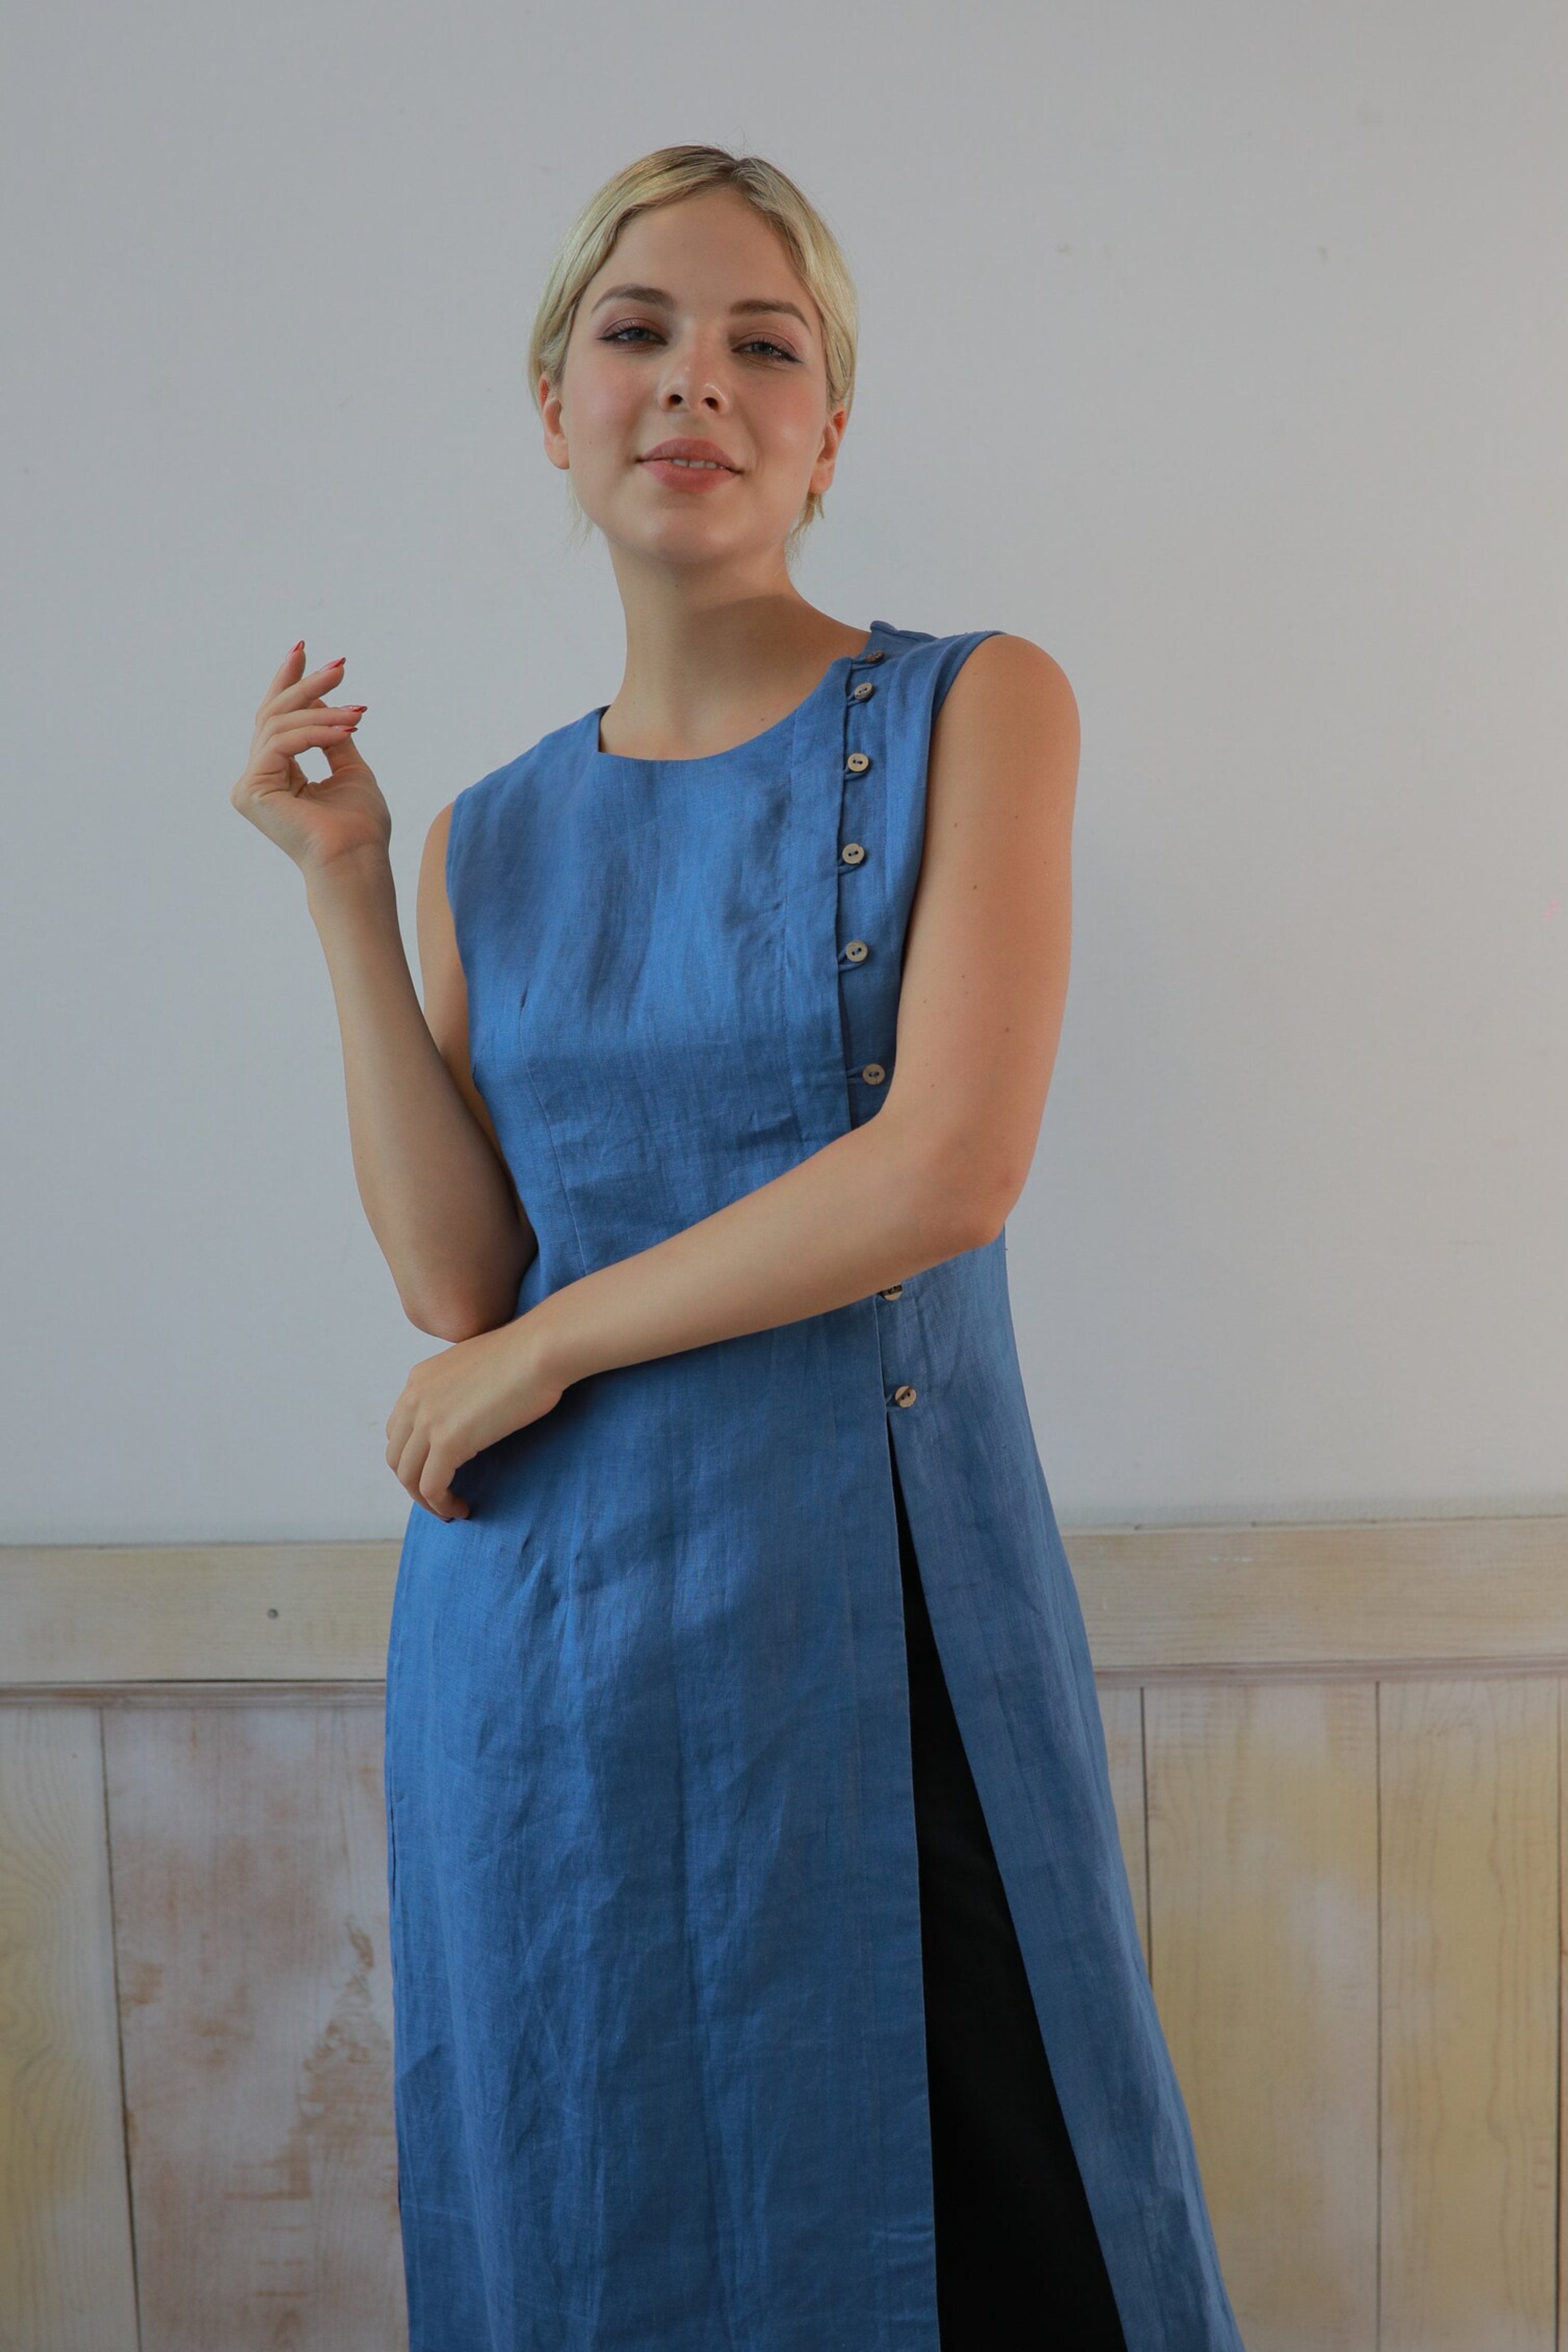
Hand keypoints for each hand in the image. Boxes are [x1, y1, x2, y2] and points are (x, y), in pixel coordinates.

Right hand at [230, 642, 390, 874]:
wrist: (358, 863)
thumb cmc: (360, 829)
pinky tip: (347, 730)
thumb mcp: (351, 770)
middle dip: (305, 686)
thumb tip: (327, 701)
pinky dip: (316, 732)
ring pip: (279, 725)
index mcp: (277, 776)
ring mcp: (249, 785)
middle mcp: (258, 779)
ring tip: (358, 712)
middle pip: (274, 716)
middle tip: (338, 665)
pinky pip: (281, 743)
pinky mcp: (250, 790)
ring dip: (322, 711)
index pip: (278, 721)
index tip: (304, 650)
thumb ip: (333, 737)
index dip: (289, 683)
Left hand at [384, 1314, 567, 1519]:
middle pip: (397, 1456)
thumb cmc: (526, 1356)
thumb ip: (460, 1390)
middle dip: (414, 1482)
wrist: (542, 1349)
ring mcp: (428, 1420)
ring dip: (427, 1500)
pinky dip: (442, 1505)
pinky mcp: (448, 1441)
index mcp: (419, 1379)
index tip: (438, 1471)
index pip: (398, 1430)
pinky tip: (461, 1509)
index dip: (414, 1457)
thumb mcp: (476, 1368)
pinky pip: (431, 1487)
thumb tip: (469, 1416)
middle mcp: (414, 1398)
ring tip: (450, 1509)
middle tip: (441, 1496)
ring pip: (408, 1476)